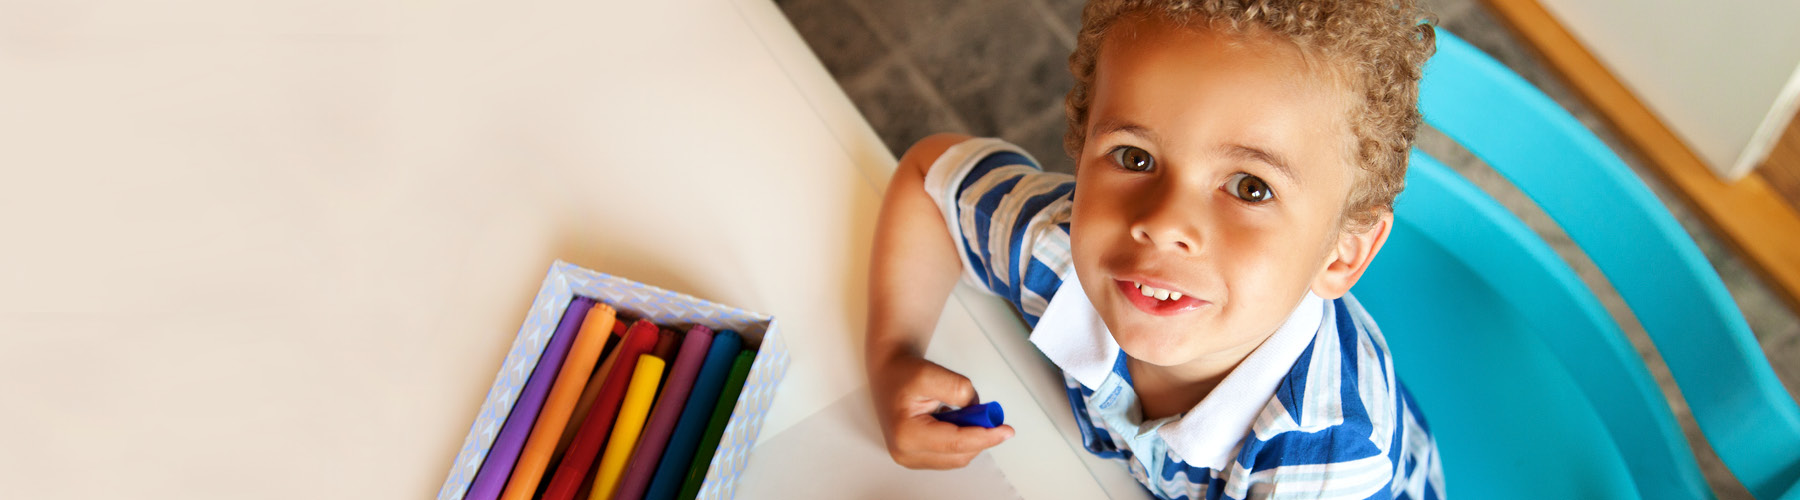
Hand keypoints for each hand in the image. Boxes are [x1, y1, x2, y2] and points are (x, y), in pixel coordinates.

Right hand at [869, 354, 1015, 468]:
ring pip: (957, 457)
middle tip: (986, 413)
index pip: (956, 443)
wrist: (888, 373)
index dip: (985, 437)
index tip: (1005, 430)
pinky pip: (950, 455)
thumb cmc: (902, 373)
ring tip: (961, 412)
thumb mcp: (931, 373)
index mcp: (906, 434)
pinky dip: (960, 440)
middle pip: (959, 454)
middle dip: (978, 435)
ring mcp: (910, 458)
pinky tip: (954, 422)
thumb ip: (958, 390)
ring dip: (969, 437)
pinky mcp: (917, 457)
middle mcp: (905, 452)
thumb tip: (978, 411)